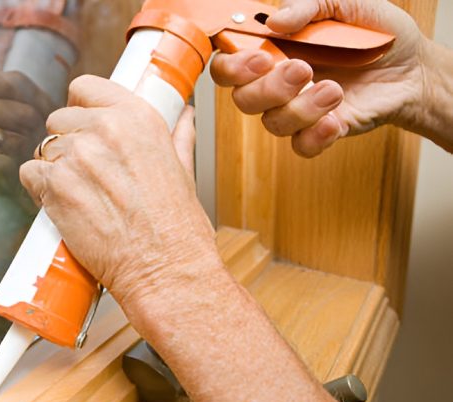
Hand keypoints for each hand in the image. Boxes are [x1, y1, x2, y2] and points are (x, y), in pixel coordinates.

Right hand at [0, 70, 54, 195]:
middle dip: (38, 137)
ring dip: (28, 161)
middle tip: (46, 158)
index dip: (40, 103)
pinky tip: (15, 187)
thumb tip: (38, 102)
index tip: (49, 127)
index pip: (14, 81)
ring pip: (13, 140)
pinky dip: (13, 179)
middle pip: (20, 111)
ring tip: (34, 174)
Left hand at [19, 76, 222, 307]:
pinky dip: (39, 188)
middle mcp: (103, 130)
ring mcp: (75, 158)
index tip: (81, 121)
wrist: (163, 269)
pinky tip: (60, 203)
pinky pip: (29, 174)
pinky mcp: (54, 187)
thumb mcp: (184, 170)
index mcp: (137, 117)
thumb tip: (182, 116)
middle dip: (66, 142)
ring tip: (76, 193)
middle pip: (59, 119)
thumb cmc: (177, 228)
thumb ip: (177, 136)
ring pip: (43, 148)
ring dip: (53, 167)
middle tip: (84, 171)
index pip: (86, 86)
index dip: (79, 105)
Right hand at [210, 0, 428, 156]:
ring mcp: (296, 109)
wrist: (414, 66)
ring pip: (273, 123)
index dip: (231, 66)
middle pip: (243, 99)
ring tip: (335, 89)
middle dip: (268, 89)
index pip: (228, 64)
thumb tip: (276, 21)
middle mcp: (276, 82)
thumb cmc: (376, 32)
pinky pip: (301, 145)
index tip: (259, 58)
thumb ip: (309, 5)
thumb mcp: (347, 2)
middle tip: (302, 70)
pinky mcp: (318, 132)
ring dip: (301, 108)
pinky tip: (337, 118)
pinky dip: (316, 135)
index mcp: (273, 49)